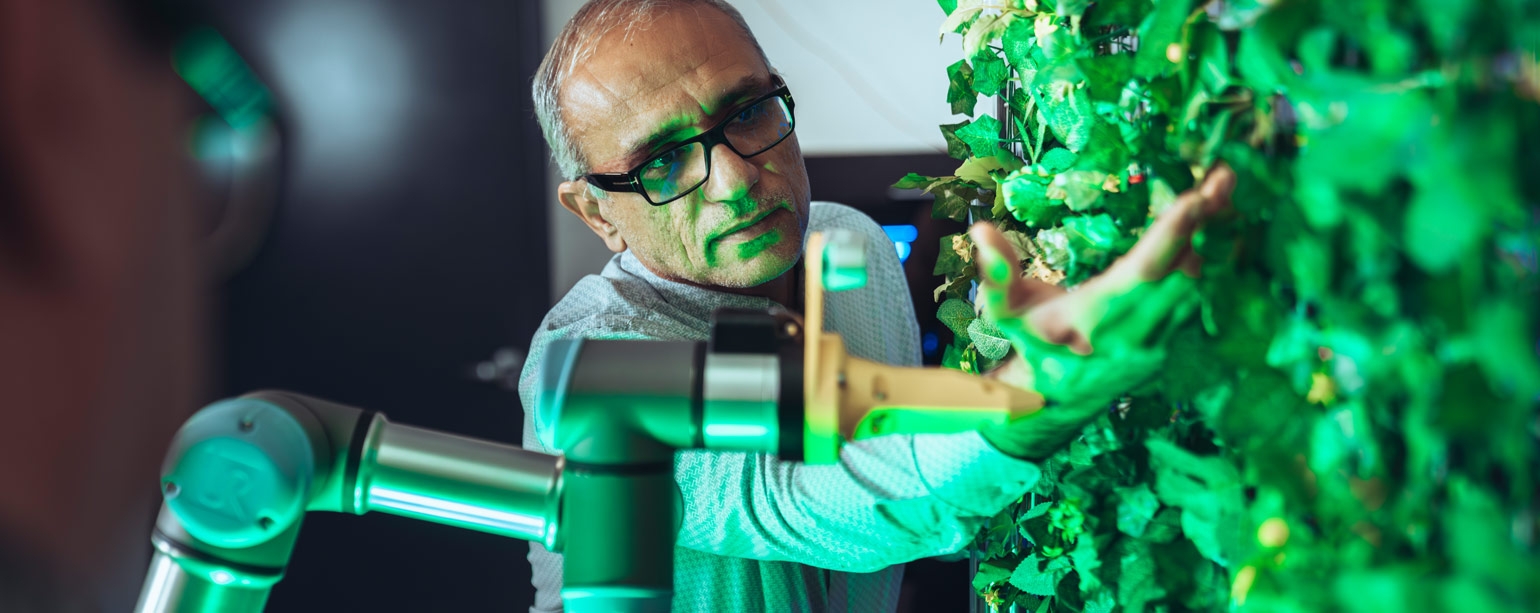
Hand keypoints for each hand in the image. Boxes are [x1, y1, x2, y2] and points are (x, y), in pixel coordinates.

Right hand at [975, 164, 1235, 459]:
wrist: (1052, 402)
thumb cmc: (1029, 346)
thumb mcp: (1004, 313)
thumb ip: (997, 273)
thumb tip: (982, 231)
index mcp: (1096, 318)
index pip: (1145, 271)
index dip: (1174, 233)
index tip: (1199, 196)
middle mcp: (1134, 334)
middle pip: (1185, 273)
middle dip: (1205, 224)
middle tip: (1222, 178)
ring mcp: (1156, 344)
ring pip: (1196, 287)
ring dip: (1208, 241)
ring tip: (1220, 195)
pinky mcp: (1167, 348)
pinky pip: (1193, 302)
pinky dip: (1201, 265)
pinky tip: (1208, 234)